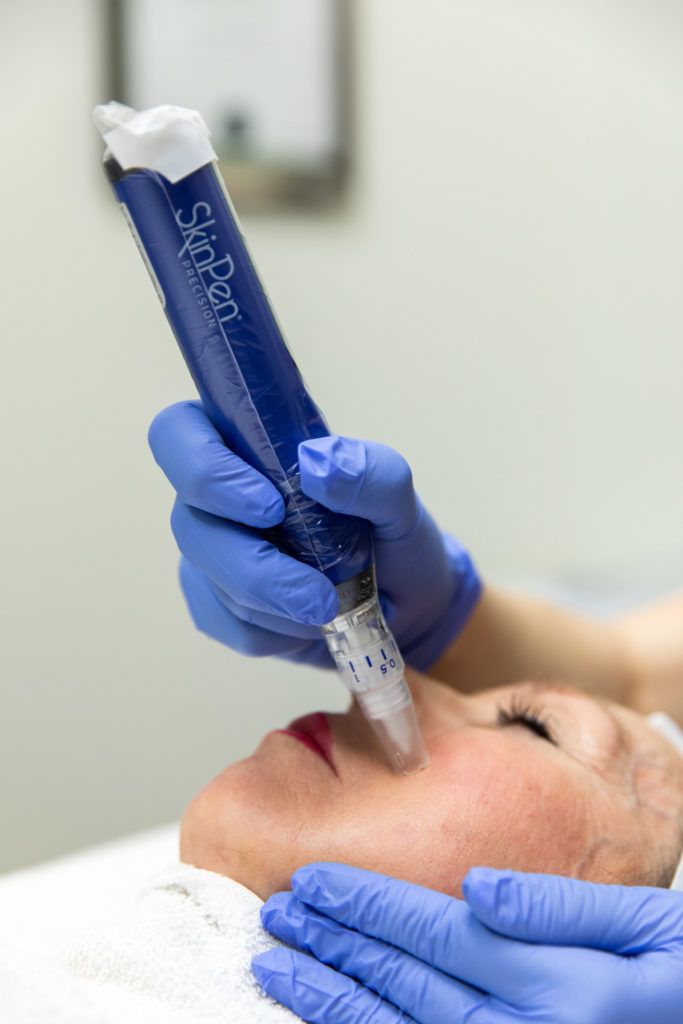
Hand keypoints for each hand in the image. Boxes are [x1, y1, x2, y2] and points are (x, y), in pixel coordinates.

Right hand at [148, 401, 479, 668]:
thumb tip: (318, 466)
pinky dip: (277, 634)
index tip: (269, 505)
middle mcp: (215, 496)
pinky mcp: (214, 604)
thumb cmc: (391, 537)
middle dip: (257, 568)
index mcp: (246, 445)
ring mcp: (210, 551)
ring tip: (332, 606)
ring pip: (212, 582)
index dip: (203, 467)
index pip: (178, 432)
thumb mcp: (399, 500)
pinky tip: (310, 625)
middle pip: (192, 524)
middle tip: (319, 593)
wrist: (404, 604)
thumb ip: (371, 472)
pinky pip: (226, 625)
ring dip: (279, 605)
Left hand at [253, 862, 682, 1023]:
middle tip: (277, 912)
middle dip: (333, 944)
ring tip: (276, 967)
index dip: (367, 904)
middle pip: (402, 981)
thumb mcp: (646, 929)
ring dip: (329, 998)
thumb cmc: (678, 982)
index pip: (436, 933)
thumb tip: (474, 887)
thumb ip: (559, 909)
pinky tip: (325, 1021)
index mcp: (555, 989)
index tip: (313, 881)